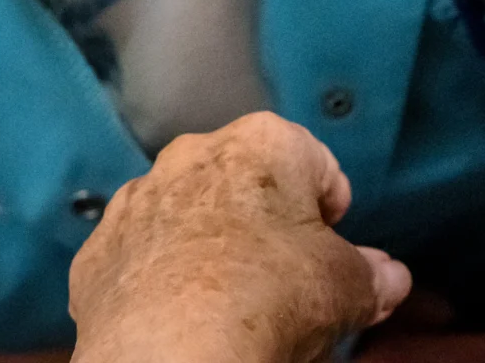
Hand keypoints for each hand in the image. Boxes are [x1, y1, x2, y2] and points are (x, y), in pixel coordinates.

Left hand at [67, 113, 411, 362]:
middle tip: (286, 283)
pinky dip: (160, 282)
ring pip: (187, 218)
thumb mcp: (345, 288)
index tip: (332, 252)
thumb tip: (387, 278)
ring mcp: (137, 202)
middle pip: (247, 187)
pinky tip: (181, 320)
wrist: (168, 356)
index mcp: (264, 142)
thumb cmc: (264, 300)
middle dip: (266, 228)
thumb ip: (371, 275)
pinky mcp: (97, 253)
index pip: (316, 165)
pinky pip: (141, 259)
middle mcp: (193, 155)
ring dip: (208, 250)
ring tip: (229, 307)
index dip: (330, 215)